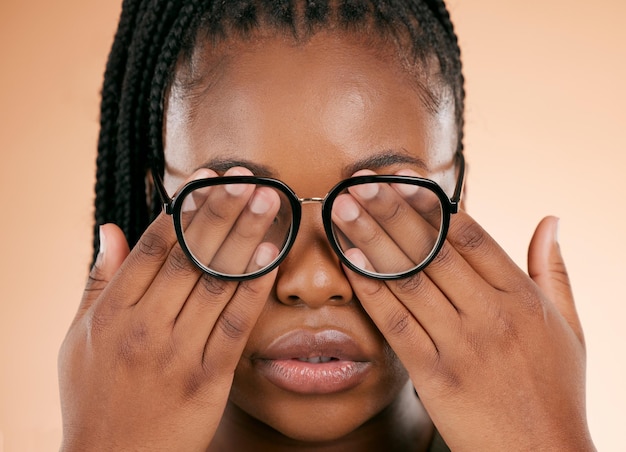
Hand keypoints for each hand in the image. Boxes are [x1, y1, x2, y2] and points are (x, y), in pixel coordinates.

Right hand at [58, 168, 278, 450]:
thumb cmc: (93, 396)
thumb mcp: (78, 338)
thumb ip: (98, 281)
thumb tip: (111, 229)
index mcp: (112, 312)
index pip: (154, 245)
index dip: (185, 206)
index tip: (209, 177)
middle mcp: (145, 326)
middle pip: (191, 255)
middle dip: (223, 210)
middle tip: (250, 177)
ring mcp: (179, 353)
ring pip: (218, 281)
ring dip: (246, 236)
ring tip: (269, 200)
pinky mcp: (210, 378)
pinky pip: (237, 323)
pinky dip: (255, 285)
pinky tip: (273, 253)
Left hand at [335, 178, 594, 449]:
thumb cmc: (557, 388)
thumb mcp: (569, 326)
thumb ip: (553, 269)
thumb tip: (550, 220)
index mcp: (522, 297)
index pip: (471, 236)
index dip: (432, 204)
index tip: (402, 180)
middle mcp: (490, 315)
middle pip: (432, 251)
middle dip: (391, 212)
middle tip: (358, 183)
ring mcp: (461, 345)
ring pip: (409, 281)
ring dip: (371, 242)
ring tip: (343, 211)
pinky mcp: (435, 376)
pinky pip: (396, 325)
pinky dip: (372, 291)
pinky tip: (350, 263)